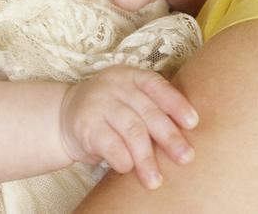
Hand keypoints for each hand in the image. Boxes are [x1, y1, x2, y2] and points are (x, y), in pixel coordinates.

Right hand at [59, 66, 197, 189]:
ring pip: (131, 130)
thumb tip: (187, 138)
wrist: (64, 115)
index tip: (193, 123)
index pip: (158, 86)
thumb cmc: (111, 112)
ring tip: (155, 180)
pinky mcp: (85, 123)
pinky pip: (109, 143)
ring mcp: (100, 102)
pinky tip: (128, 169)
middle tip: (186, 158)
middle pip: (148, 111)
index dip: (176, 103)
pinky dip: (122, 159)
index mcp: (132, 76)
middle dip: (169, 137)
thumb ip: (152, 110)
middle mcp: (117, 85)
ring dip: (146, 158)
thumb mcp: (130, 100)